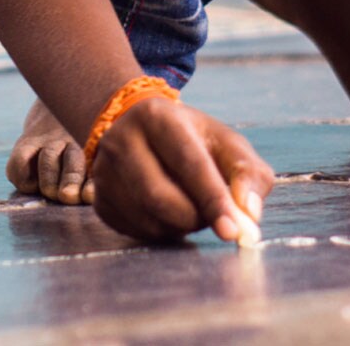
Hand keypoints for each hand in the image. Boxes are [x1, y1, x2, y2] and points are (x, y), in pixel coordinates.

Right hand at [89, 98, 273, 242]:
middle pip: (161, 197)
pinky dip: (163, 232)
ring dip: (182, 226)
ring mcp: (104, 172)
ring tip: (192, 207)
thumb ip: (249, 173)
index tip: (233, 230)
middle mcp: (122, 141)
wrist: (137, 127)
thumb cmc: (193, 139)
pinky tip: (169, 212)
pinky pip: (137, 232)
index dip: (213, 199)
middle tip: (215, 217)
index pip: (188, 163)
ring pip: (149, 219)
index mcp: (158, 117)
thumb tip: (250, 213)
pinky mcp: (99, 199)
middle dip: (197, 217)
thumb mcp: (226, 143)